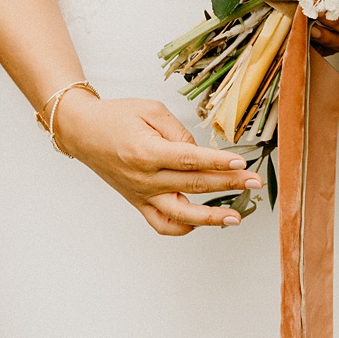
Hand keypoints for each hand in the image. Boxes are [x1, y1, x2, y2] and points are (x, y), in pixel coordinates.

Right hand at [54, 91, 262, 235]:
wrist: (83, 132)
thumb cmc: (117, 117)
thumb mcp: (150, 110)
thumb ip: (178, 131)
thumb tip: (201, 152)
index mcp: (147, 151)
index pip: (191, 160)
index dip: (219, 162)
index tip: (242, 163)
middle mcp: (145, 178)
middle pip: (194, 184)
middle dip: (229, 184)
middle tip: (255, 183)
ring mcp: (142, 194)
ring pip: (181, 214)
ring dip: (212, 218)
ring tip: (236, 218)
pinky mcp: (138, 202)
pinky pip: (162, 224)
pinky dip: (183, 227)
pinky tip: (201, 221)